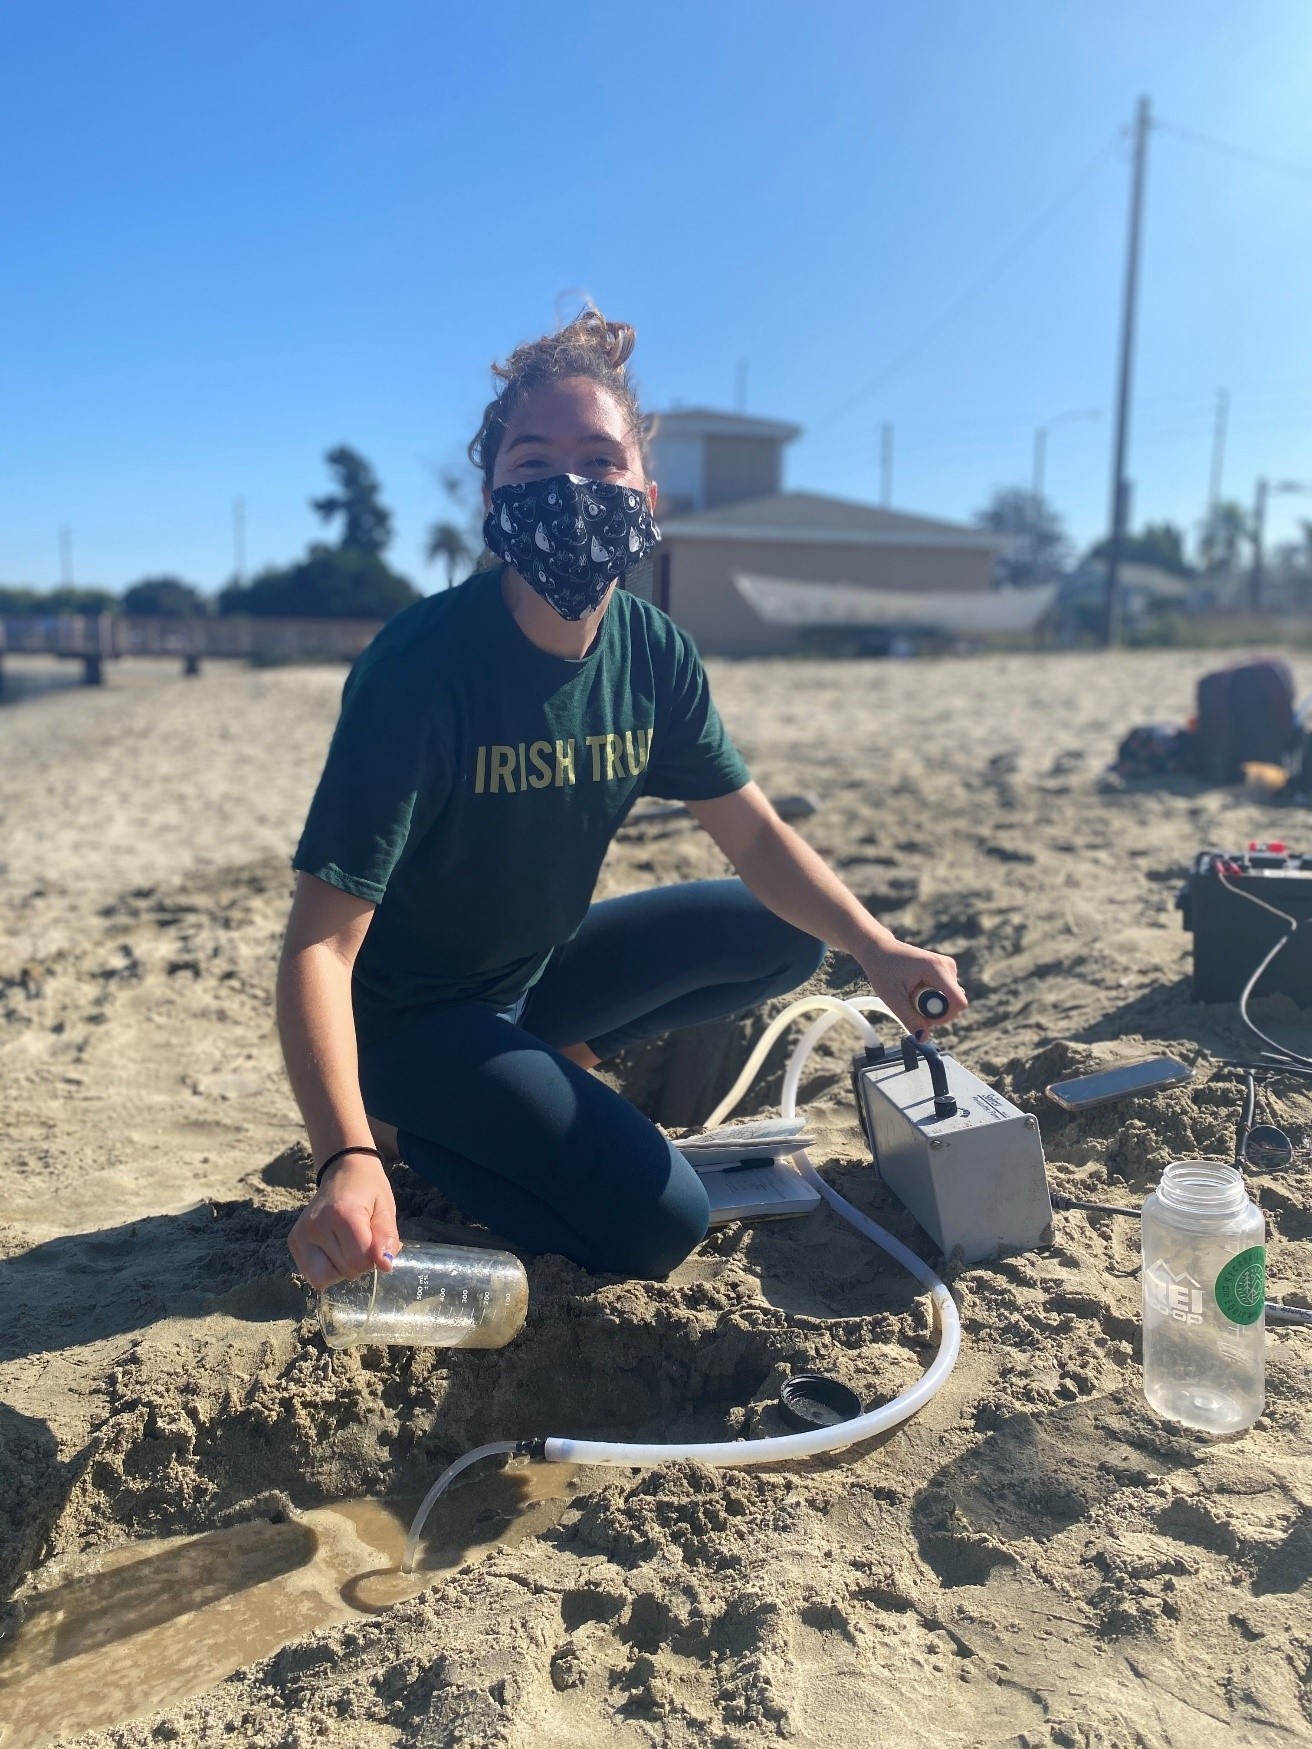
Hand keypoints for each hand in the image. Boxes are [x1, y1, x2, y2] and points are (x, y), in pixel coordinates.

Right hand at [288, 1153, 400, 1289]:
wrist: (342, 1170)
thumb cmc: (368, 1190)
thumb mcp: (385, 1209)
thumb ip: (386, 1238)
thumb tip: (385, 1266)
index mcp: (342, 1214)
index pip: (360, 1261)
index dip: (373, 1257)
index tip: (373, 1238)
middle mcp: (315, 1225)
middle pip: (344, 1271)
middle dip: (358, 1262)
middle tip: (359, 1238)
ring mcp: (300, 1234)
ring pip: (323, 1278)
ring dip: (340, 1270)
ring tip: (344, 1245)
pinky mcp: (292, 1241)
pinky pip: (310, 1274)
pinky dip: (325, 1269)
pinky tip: (331, 1249)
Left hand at [859, 937, 966, 1035]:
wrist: (880, 950)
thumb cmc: (883, 969)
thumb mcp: (892, 997)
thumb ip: (909, 1018)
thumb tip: (923, 1038)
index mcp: (936, 968)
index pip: (958, 1001)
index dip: (944, 1016)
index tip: (924, 1017)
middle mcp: (946, 965)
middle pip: (954, 1003)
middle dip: (934, 1012)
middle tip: (911, 1004)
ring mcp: (948, 967)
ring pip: (950, 1000)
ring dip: (931, 1006)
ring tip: (911, 994)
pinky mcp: (946, 970)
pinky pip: (946, 995)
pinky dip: (932, 999)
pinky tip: (917, 991)